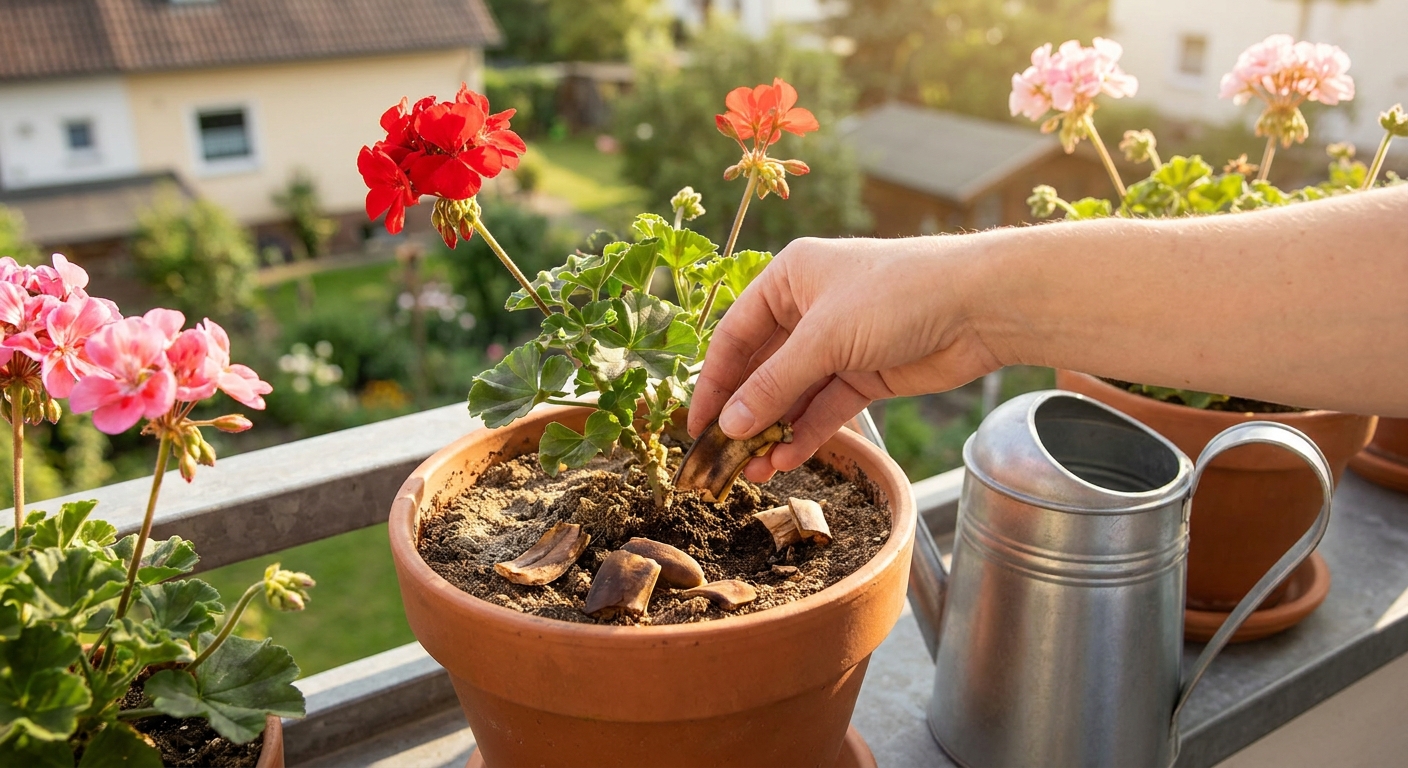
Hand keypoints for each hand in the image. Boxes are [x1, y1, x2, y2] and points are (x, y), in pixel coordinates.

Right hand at [688, 235, 1002, 480]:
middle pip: (762, 369)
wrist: (979, 305)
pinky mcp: (865, 374)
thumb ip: (775, 385)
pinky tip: (787, 460)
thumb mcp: (825, 338)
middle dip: (745, 415)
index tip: (696, 426)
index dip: (713, 382)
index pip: (735, 336)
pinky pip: (825, 408)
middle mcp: (808, 308)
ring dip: (774, 432)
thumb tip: (730, 425)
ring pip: (793, 395)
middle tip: (722, 458)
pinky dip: (807, 434)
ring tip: (754, 471)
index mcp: (789, 279)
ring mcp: (838, 344)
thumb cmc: (898, 295)